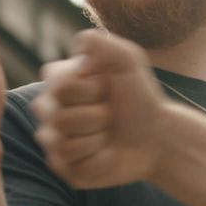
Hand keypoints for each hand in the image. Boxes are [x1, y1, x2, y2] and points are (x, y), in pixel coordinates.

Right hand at [32, 30, 168, 188]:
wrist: (156, 136)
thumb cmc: (139, 97)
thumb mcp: (127, 61)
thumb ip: (101, 44)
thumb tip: (79, 42)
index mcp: (58, 80)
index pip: (60, 86)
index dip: (91, 89)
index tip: (107, 88)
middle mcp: (49, 107)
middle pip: (58, 115)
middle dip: (96, 115)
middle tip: (110, 113)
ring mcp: (52, 137)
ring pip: (61, 140)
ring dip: (96, 136)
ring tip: (107, 132)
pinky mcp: (59, 163)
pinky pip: (65, 160)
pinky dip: (92, 157)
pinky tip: (101, 152)